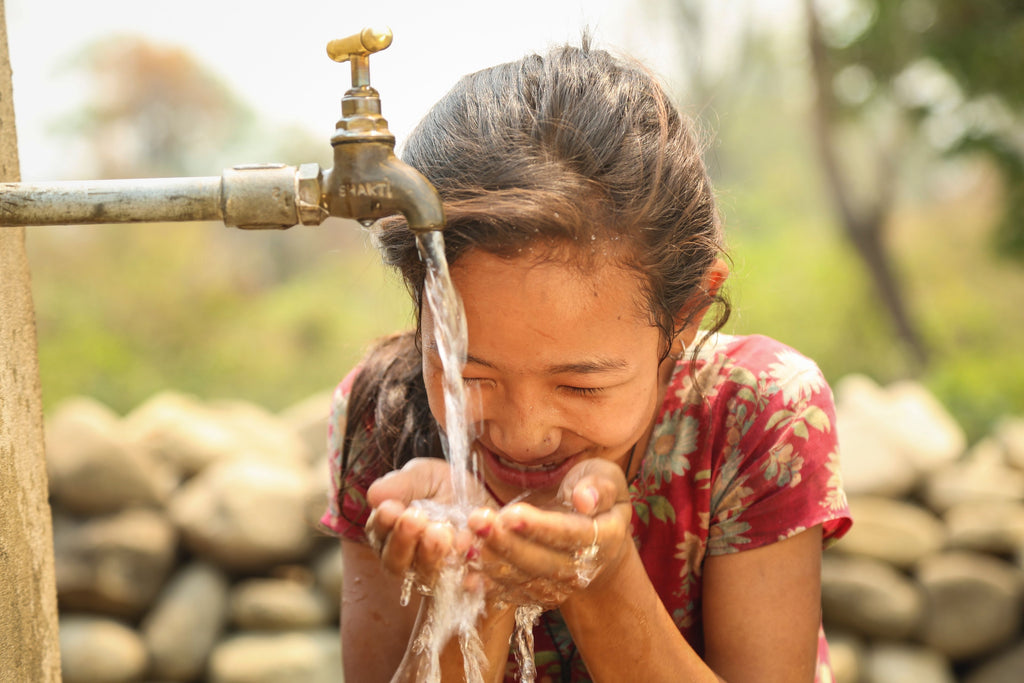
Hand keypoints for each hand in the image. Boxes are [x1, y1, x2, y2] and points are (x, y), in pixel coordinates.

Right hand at [365, 458, 491, 586]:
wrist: (483, 500)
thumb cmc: (444, 487)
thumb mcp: (424, 476)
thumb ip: (402, 484)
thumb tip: (374, 495)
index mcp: (389, 531)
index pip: (378, 533)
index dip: (383, 522)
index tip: (391, 508)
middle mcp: (405, 558)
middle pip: (395, 562)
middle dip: (404, 540)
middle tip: (415, 518)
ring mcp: (431, 573)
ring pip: (424, 574)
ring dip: (431, 553)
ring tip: (442, 530)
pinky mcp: (460, 581)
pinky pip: (459, 582)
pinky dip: (463, 568)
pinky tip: (467, 548)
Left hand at [466, 458, 633, 607]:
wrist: (594, 536)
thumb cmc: (596, 495)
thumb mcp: (607, 478)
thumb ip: (598, 486)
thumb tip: (584, 499)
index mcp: (604, 538)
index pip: (570, 535)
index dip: (539, 528)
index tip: (510, 515)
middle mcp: (581, 569)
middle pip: (540, 561)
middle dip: (505, 543)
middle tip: (477, 521)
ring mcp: (558, 585)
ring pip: (521, 578)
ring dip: (489, 561)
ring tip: (465, 539)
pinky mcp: (536, 591)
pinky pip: (510, 591)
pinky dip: (487, 583)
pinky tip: (466, 570)